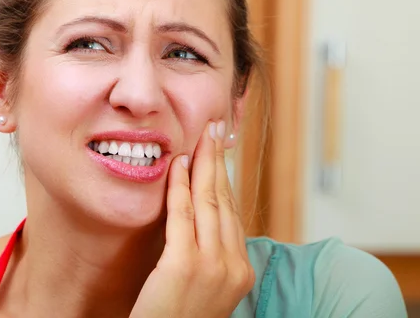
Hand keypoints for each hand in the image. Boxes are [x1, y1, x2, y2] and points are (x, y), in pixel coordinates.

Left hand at [129, 121, 254, 317]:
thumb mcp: (206, 288)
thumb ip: (211, 255)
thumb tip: (205, 219)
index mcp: (241, 272)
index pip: (233, 214)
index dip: (227, 180)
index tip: (220, 155)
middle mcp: (233, 266)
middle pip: (225, 202)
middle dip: (219, 162)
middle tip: (215, 131)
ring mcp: (212, 267)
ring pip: (209, 203)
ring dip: (203, 165)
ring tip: (199, 138)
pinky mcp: (183, 266)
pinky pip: (183, 215)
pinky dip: (180, 186)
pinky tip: (178, 165)